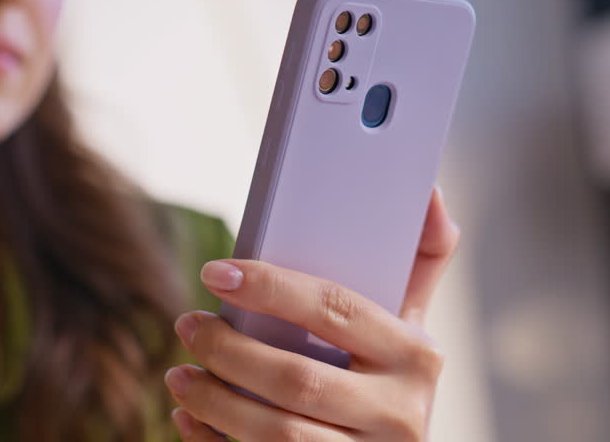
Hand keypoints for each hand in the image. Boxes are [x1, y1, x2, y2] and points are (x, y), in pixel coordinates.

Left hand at [167, 187, 459, 440]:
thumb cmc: (393, 380)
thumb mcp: (414, 328)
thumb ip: (420, 264)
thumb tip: (430, 191)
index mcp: (416, 357)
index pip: (335, 310)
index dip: (271, 288)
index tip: (215, 273)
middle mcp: (399, 413)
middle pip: (298, 380)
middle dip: (230, 351)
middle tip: (187, 325)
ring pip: (278, 434)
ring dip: (217, 402)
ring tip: (179, 375)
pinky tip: (189, 421)